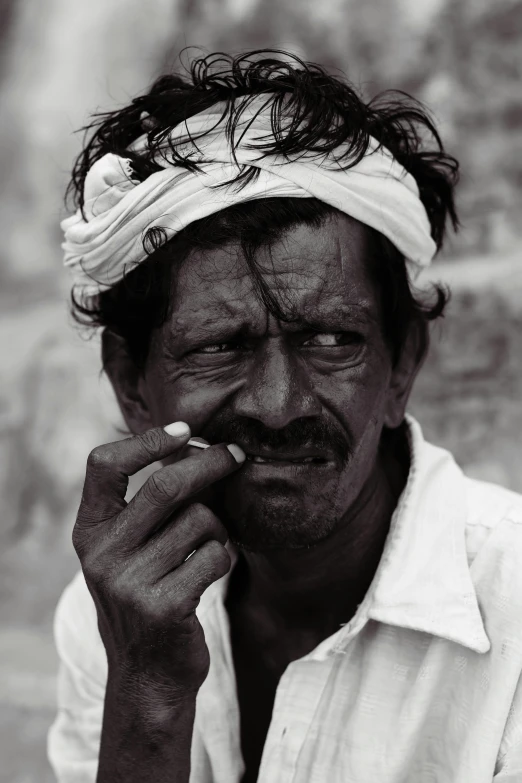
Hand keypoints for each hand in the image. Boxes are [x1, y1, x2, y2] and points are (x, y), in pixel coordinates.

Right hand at [72, 422, 244, 701]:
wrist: (147, 673)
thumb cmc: (147, 595)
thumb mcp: (128, 550)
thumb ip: (147, 506)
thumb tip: (196, 445)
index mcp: (89, 531)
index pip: (104, 465)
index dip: (146, 440)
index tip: (184, 430)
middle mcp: (102, 554)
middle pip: (166, 486)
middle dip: (209, 463)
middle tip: (236, 455)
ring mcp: (129, 582)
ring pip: (200, 521)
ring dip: (219, 529)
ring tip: (208, 548)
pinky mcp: (162, 606)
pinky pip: (215, 556)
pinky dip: (224, 559)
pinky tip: (209, 575)